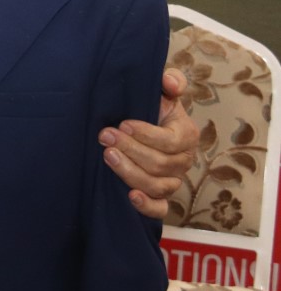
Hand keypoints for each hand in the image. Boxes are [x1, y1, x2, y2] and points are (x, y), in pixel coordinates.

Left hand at [100, 68, 198, 218]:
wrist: (135, 123)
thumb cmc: (148, 106)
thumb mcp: (159, 89)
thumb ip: (169, 80)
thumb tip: (171, 83)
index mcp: (186, 134)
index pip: (171, 141)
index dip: (147, 135)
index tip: (123, 123)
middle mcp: (182, 161)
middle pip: (161, 164)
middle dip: (130, 150)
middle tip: (105, 136)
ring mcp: (171, 181)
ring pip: (156, 186)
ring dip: (129, 172)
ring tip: (107, 155)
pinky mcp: (159, 196)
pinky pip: (159, 209)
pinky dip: (146, 206)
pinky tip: (129, 196)